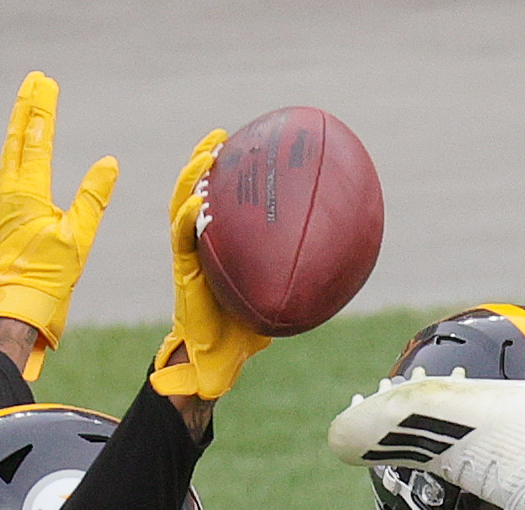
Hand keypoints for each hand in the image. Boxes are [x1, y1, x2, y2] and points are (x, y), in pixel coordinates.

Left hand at [0, 72, 117, 379]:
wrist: (18, 303)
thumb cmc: (49, 275)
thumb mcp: (79, 237)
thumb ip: (93, 197)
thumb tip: (109, 163)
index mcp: (28, 191)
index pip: (36, 139)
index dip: (42, 109)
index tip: (46, 83)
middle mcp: (10, 189)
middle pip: (18, 136)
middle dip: (28, 106)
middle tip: (35, 79)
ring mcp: (4, 200)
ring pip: (10, 150)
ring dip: (20, 124)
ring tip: (28, 104)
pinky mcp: (5, 212)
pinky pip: (10, 168)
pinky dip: (17, 148)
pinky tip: (20, 148)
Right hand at [150, 131, 269, 401]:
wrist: (218, 357)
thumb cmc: (246, 330)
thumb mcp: (277, 297)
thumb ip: (295, 278)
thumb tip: (342, 265)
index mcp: (220, 244)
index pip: (222, 201)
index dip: (229, 174)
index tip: (243, 146)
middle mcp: (201, 242)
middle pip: (197, 191)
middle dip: (203, 160)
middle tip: (220, 137)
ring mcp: (189, 254)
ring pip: (182, 205)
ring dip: (190, 178)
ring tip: (205, 155)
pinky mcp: (182, 271)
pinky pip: (182, 239)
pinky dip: (188, 219)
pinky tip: (198, 204)